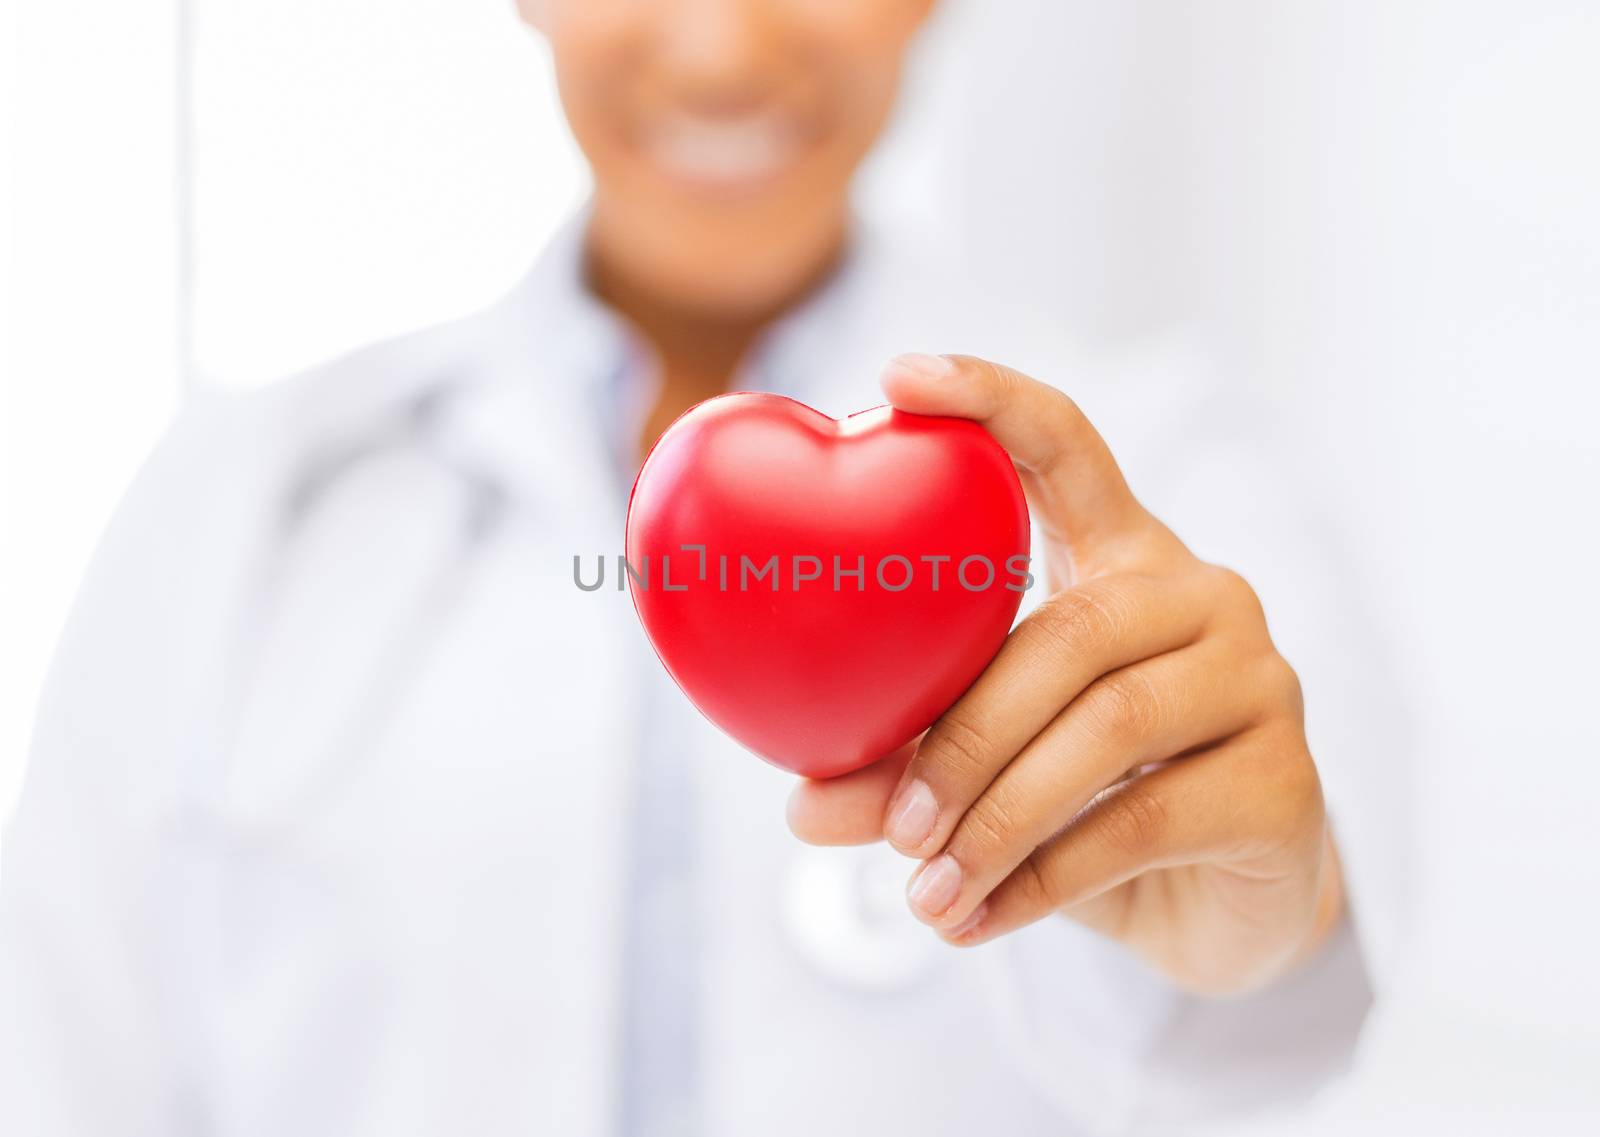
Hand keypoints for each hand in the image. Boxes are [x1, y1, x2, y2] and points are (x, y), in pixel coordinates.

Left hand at [787, 353, 1344, 995]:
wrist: (1221, 906)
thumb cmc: (1087, 804)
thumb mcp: (992, 770)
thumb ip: (906, 767)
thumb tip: (802, 808)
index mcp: (1122, 557)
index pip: (1067, 447)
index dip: (989, 400)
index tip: (893, 374)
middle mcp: (1203, 596)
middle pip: (1071, 630)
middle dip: (961, 734)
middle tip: (889, 823)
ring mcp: (1260, 682)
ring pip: (1108, 729)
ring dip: (996, 817)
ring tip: (923, 890)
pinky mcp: (1288, 782)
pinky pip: (1143, 820)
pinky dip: (1041, 880)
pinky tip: (974, 920)